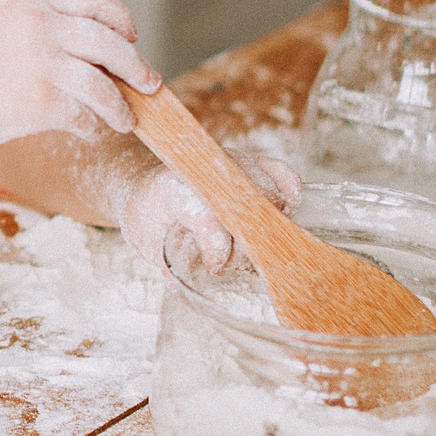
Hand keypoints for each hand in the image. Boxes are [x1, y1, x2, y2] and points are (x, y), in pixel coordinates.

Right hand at [0, 0, 159, 152]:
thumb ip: (37, 24)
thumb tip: (94, 46)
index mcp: (27, 0)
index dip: (117, 14)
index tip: (129, 34)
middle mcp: (39, 25)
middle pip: (110, 41)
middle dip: (135, 65)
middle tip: (149, 81)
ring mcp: (42, 63)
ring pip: (104, 85)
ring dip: (121, 106)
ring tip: (126, 118)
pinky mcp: (42, 102)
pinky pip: (84, 115)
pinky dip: (93, 127)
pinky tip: (90, 132)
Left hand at [120, 148, 302, 272]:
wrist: (148, 188)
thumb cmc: (150, 217)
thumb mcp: (146, 240)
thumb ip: (164, 257)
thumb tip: (174, 273)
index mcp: (175, 186)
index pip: (209, 217)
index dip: (216, 251)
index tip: (211, 267)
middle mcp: (208, 169)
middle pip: (247, 209)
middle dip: (242, 247)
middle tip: (227, 262)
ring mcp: (233, 163)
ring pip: (270, 195)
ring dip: (264, 229)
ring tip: (242, 245)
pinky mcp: (253, 163)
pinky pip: (284, 176)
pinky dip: (289, 197)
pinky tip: (275, 219)